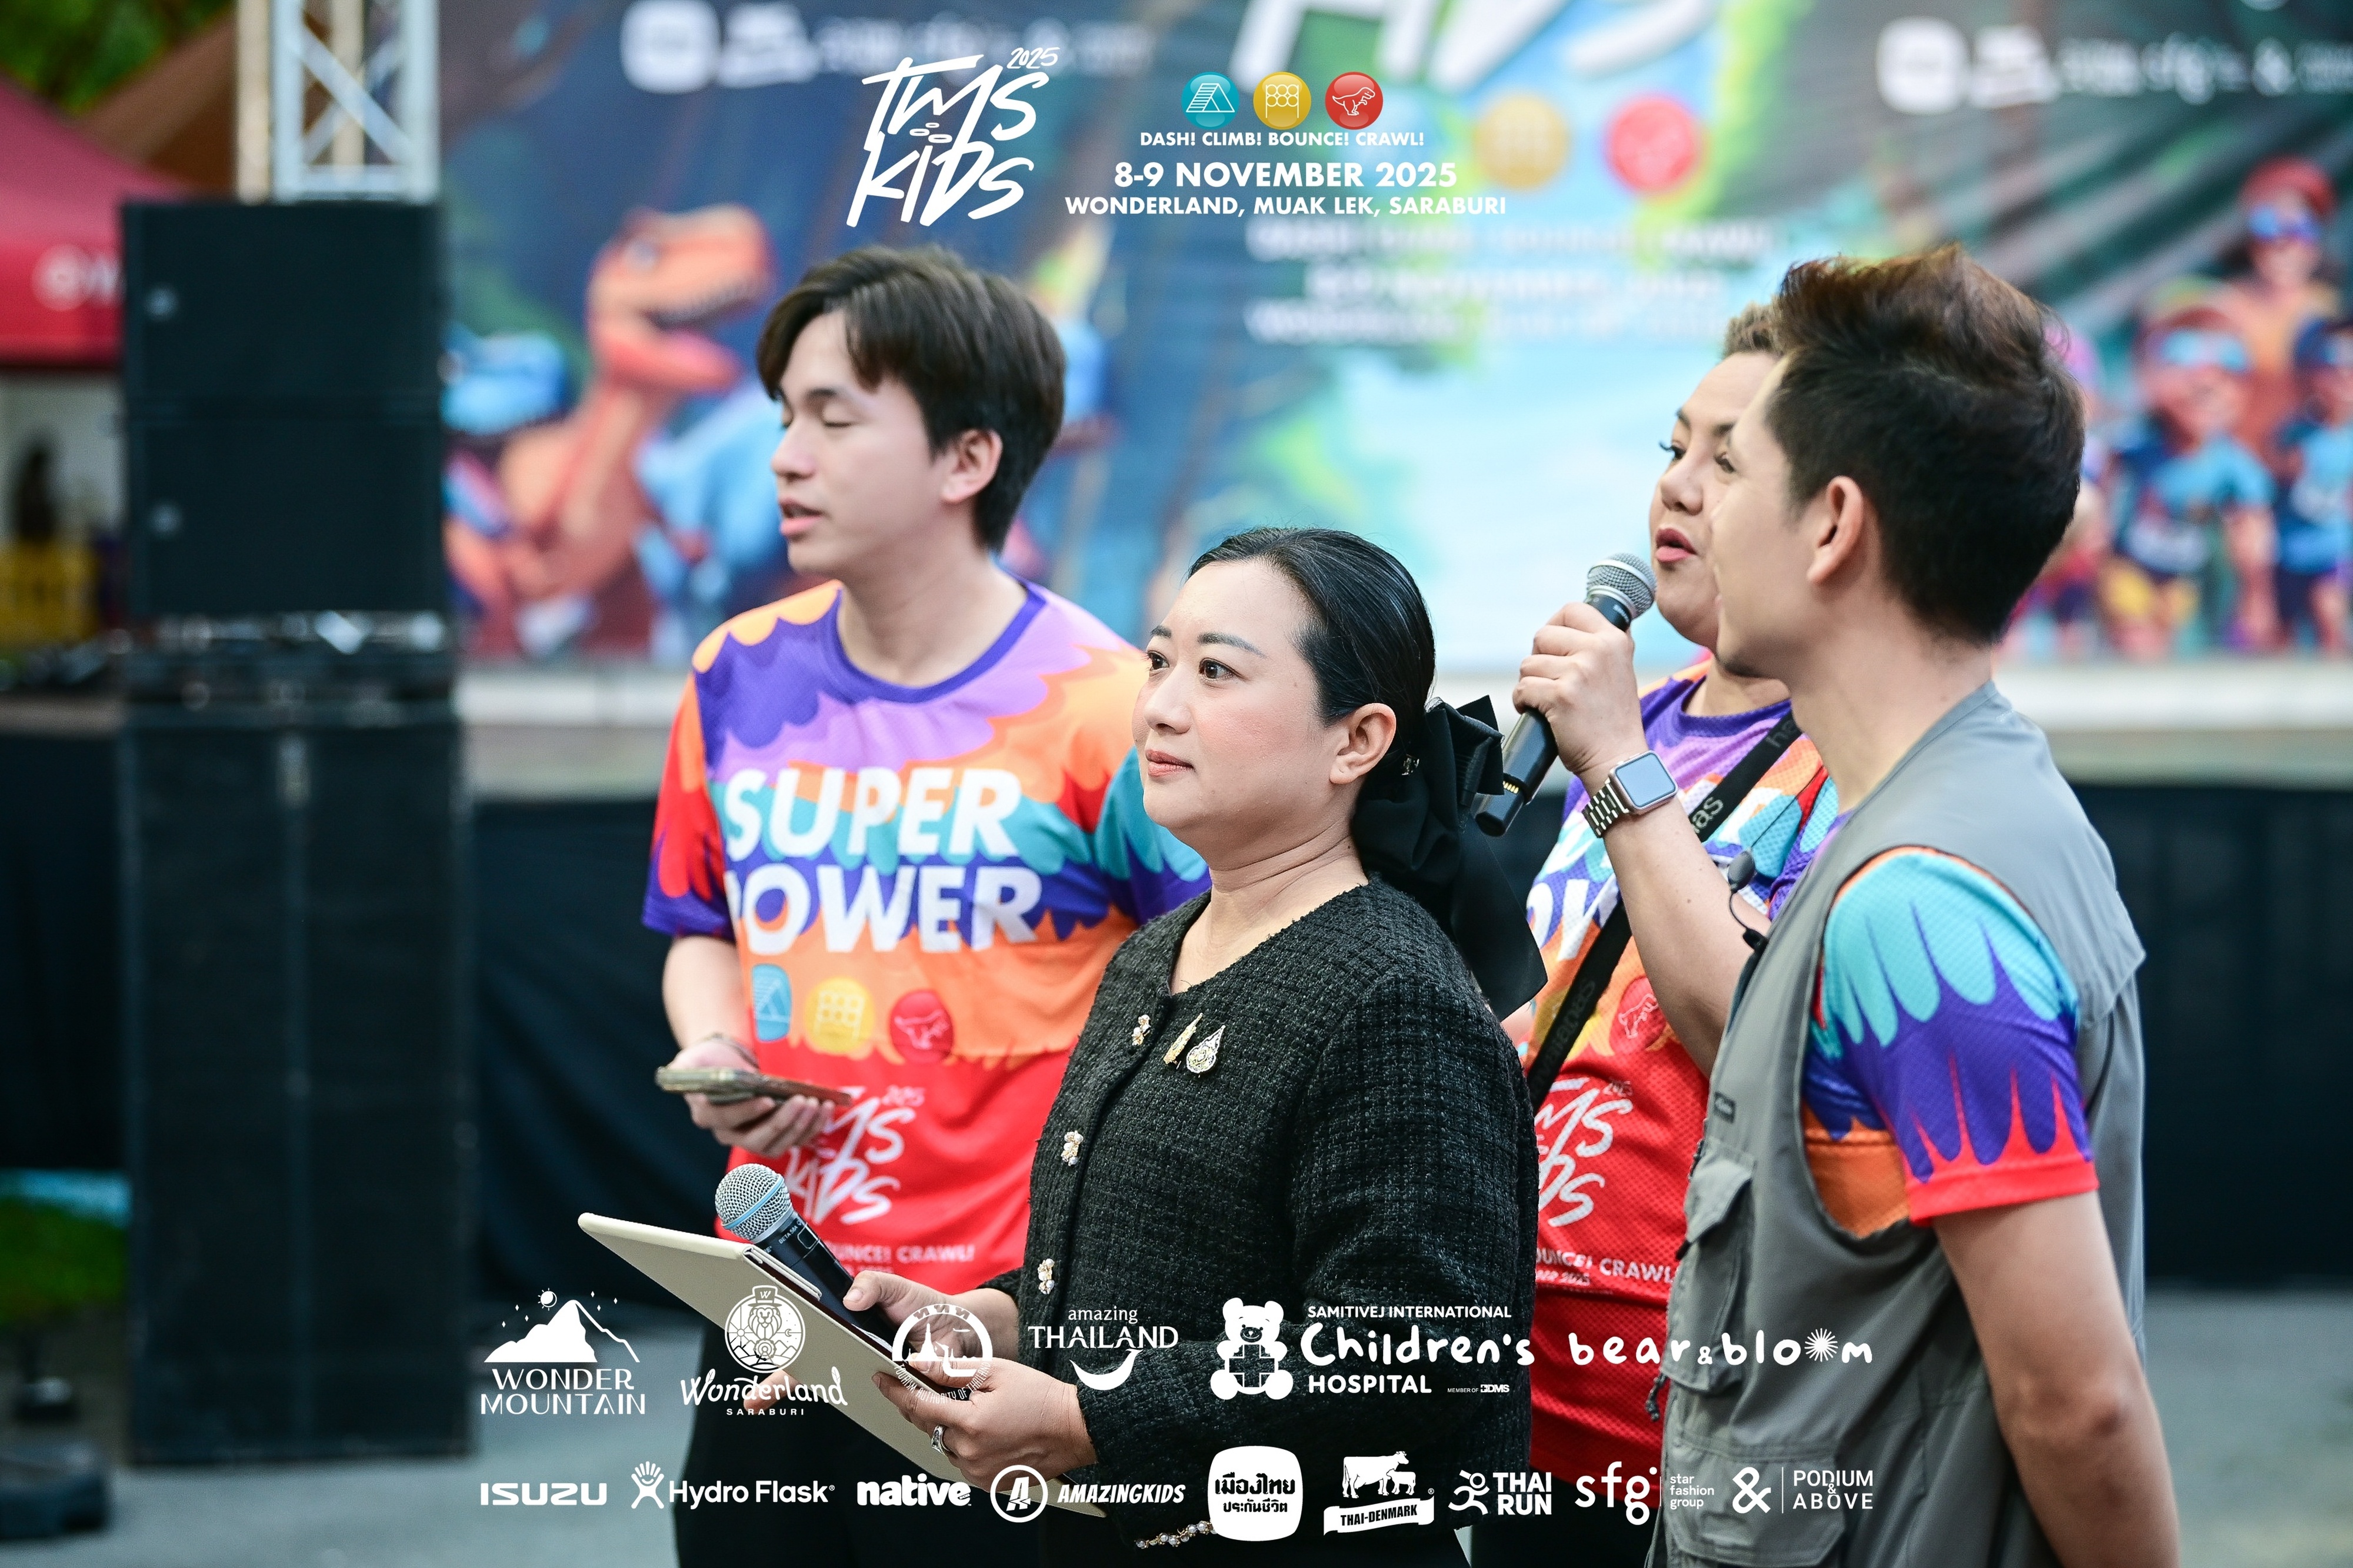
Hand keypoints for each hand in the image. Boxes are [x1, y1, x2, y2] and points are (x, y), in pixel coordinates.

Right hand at [668, 1034, 827, 1154]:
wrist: (724, 1063)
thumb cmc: (708, 1060)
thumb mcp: (691, 1059)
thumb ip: (687, 1068)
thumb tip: (693, 1075)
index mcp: (707, 1115)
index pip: (726, 1120)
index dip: (747, 1112)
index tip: (768, 1100)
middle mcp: (729, 1133)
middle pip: (757, 1139)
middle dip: (782, 1122)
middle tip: (803, 1101)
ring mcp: (752, 1137)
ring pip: (778, 1144)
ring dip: (801, 1126)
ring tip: (818, 1103)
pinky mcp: (773, 1134)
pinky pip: (794, 1139)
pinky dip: (812, 1126)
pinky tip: (826, 1108)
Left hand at [872, 1356, 1097, 1488]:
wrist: (1074, 1429)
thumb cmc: (1040, 1397)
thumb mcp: (997, 1371)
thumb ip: (953, 1370)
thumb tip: (917, 1364)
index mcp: (970, 1422)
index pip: (917, 1405)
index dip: (895, 1390)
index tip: (879, 1378)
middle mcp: (969, 1452)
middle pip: (928, 1426)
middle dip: (923, 1405)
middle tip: (928, 1386)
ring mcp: (977, 1471)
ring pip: (944, 1443)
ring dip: (948, 1426)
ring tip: (976, 1409)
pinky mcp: (986, 1482)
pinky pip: (962, 1460)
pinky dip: (964, 1444)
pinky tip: (985, 1429)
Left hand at [1511, 601, 1648, 789]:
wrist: (1618, 760)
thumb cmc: (1612, 721)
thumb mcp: (1620, 670)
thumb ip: (1602, 645)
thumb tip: (1575, 622)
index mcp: (1614, 640)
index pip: (1572, 610)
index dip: (1555, 627)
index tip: (1554, 648)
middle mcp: (1599, 650)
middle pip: (1543, 635)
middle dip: (1539, 660)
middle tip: (1552, 682)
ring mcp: (1579, 672)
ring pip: (1528, 664)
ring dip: (1531, 685)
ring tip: (1550, 702)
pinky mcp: (1560, 696)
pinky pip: (1523, 689)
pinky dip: (1524, 703)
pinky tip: (1541, 714)